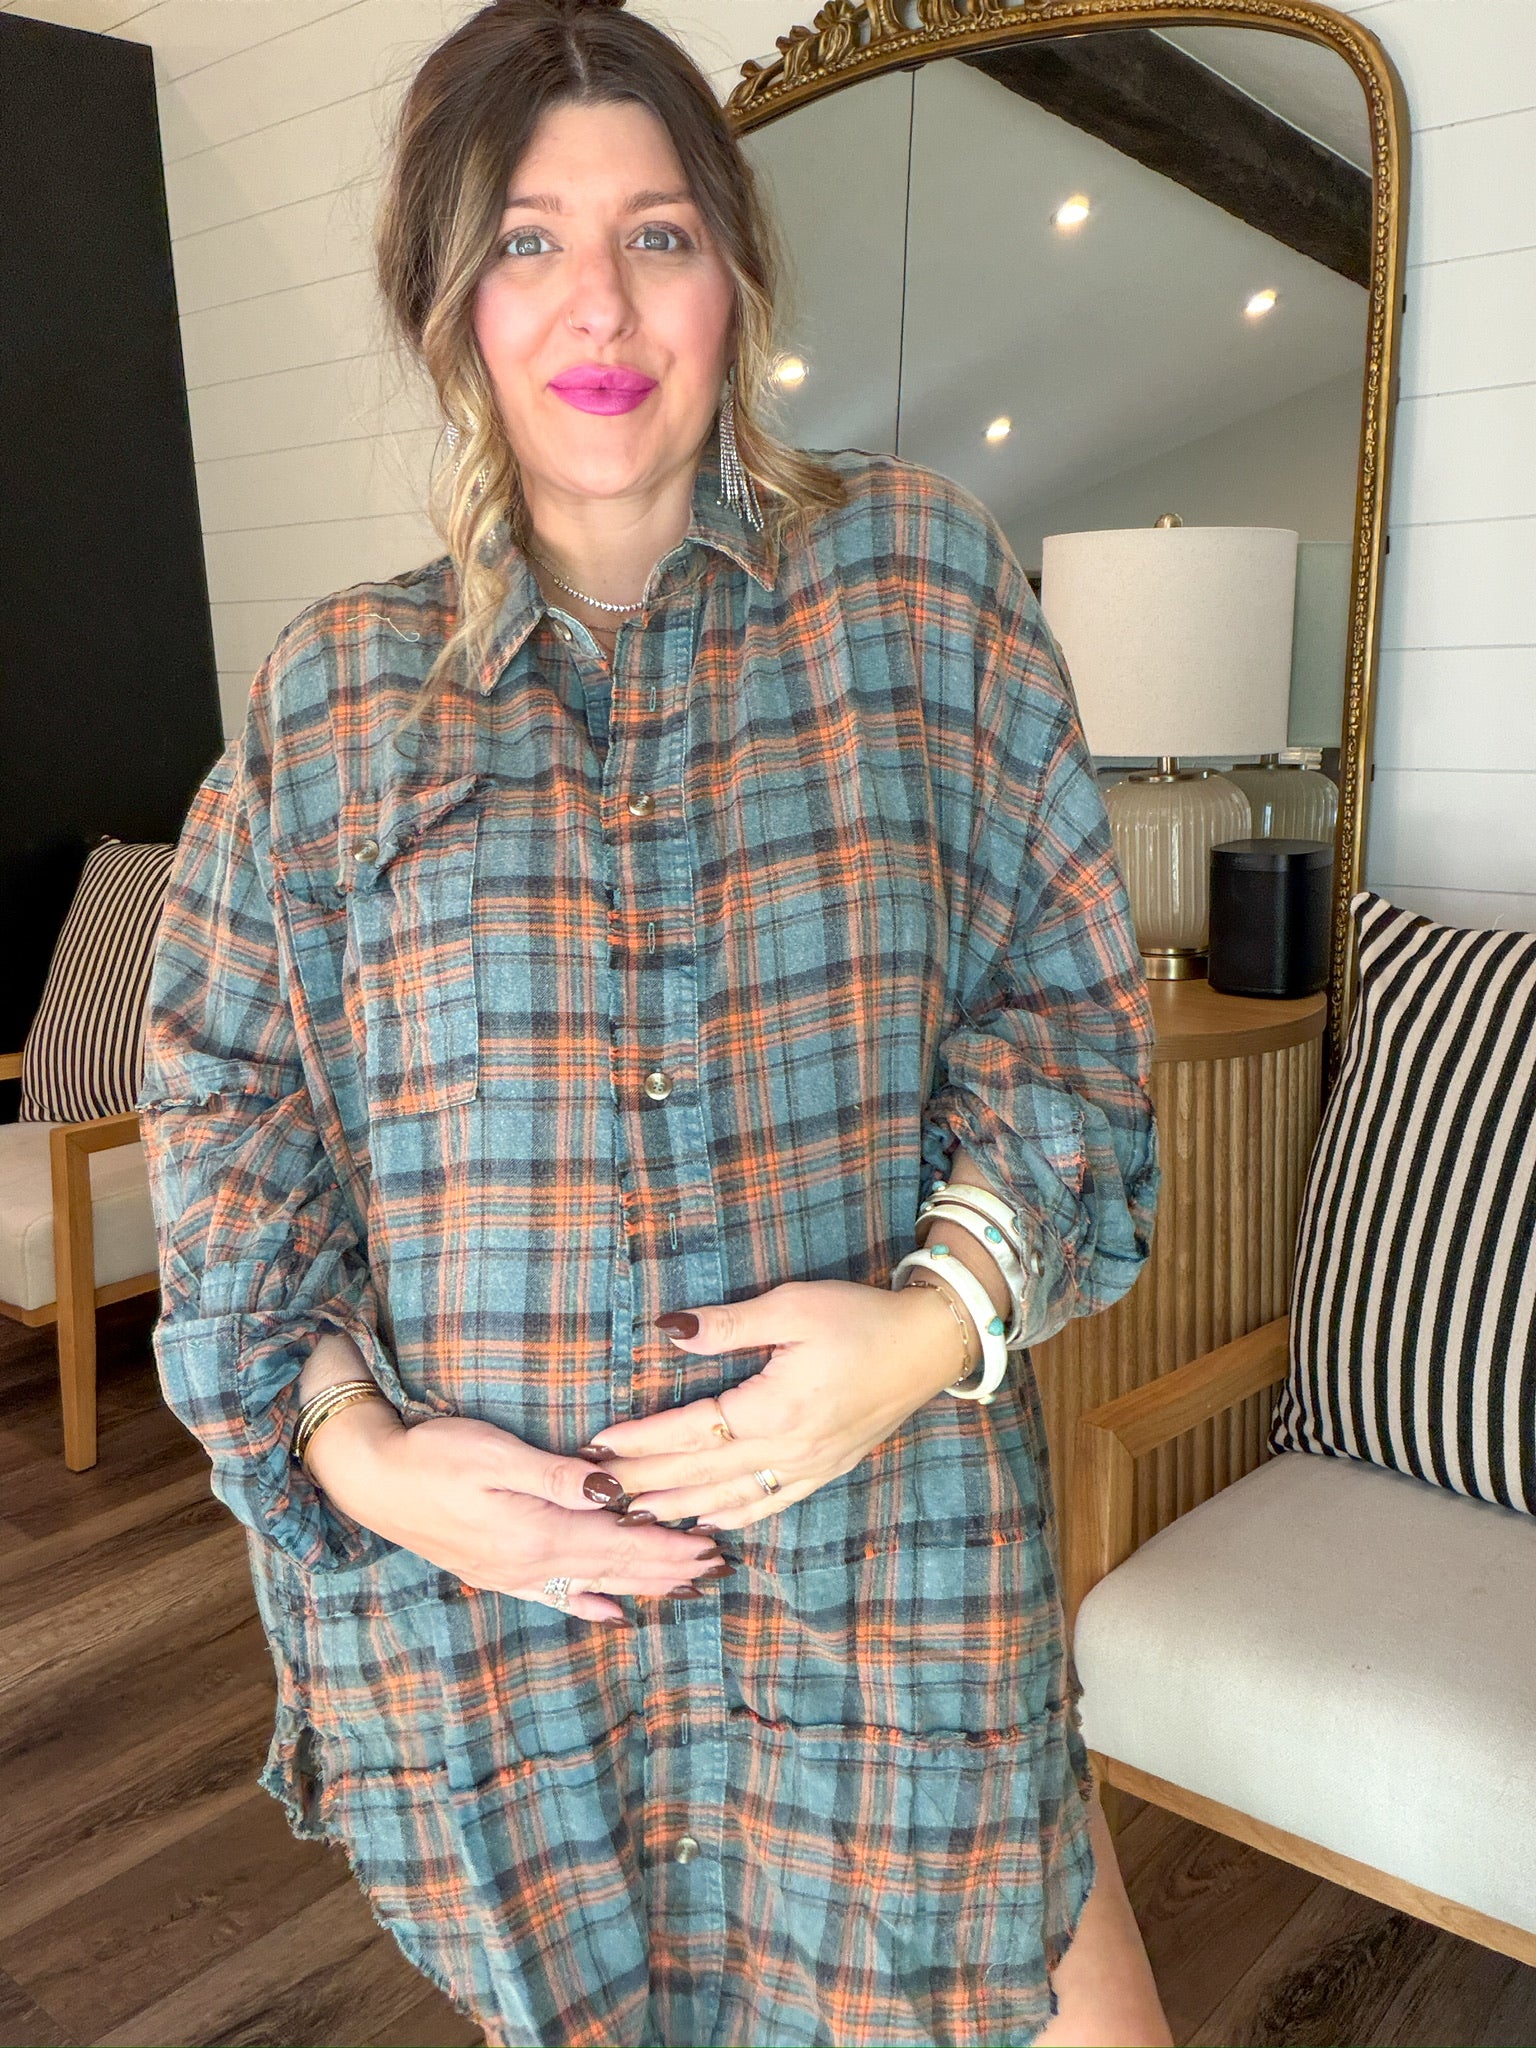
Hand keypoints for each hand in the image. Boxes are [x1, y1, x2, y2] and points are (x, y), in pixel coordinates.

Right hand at [303, 1401, 729, 1622]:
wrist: (370, 1479)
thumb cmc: (433, 1455)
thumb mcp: (498, 1456)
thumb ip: (559, 1478)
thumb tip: (614, 1491)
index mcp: (540, 1534)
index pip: (622, 1545)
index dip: (670, 1549)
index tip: (712, 1549)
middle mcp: (532, 1564)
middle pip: (616, 1569)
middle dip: (669, 1569)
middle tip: (717, 1569)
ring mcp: (512, 1573)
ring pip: (594, 1585)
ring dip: (641, 1586)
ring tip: (684, 1588)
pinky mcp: (494, 1570)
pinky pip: (554, 1596)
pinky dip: (590, 1605)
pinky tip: (612, 1613)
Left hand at [583, 1278, 970, 1530]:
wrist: (928, 1344)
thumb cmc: (860, 1317)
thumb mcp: (792, 1306)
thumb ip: (728, 1324)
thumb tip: (669, 1331)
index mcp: (776, 1410)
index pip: (692, 1431)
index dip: (643, 1440)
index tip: (600, 1446)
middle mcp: (790, 1450)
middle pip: (702, 1473)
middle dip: (645, 1482)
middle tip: (596, 1493)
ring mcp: (809, 1467)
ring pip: (731, 1499)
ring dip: (679, 1507)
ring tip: (634, 1515)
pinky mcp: (825, 1470)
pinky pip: (769, 1504)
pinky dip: (731, 1517)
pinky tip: (705, 1522)